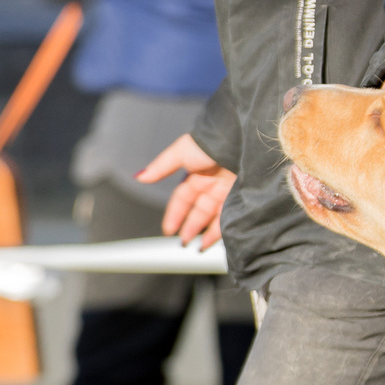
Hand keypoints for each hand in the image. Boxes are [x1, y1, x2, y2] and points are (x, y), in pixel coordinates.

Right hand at [136, 133, 234, 247]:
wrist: (242, 137)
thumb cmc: (211, 141)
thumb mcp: (181, 152)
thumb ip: (161, 167)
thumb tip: (140, 177)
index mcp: (197, 173)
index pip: (182, 199)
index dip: (174, 215)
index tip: (168, 230)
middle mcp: (212, 182)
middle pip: (199, 210)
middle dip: (190, 227)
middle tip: (184, 243)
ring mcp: (229, 189)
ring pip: (214, 216)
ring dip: (206, 232)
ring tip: (199, 247)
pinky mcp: (244, 194)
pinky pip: (231, 215)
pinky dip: (223, 229)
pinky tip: (215, 240)